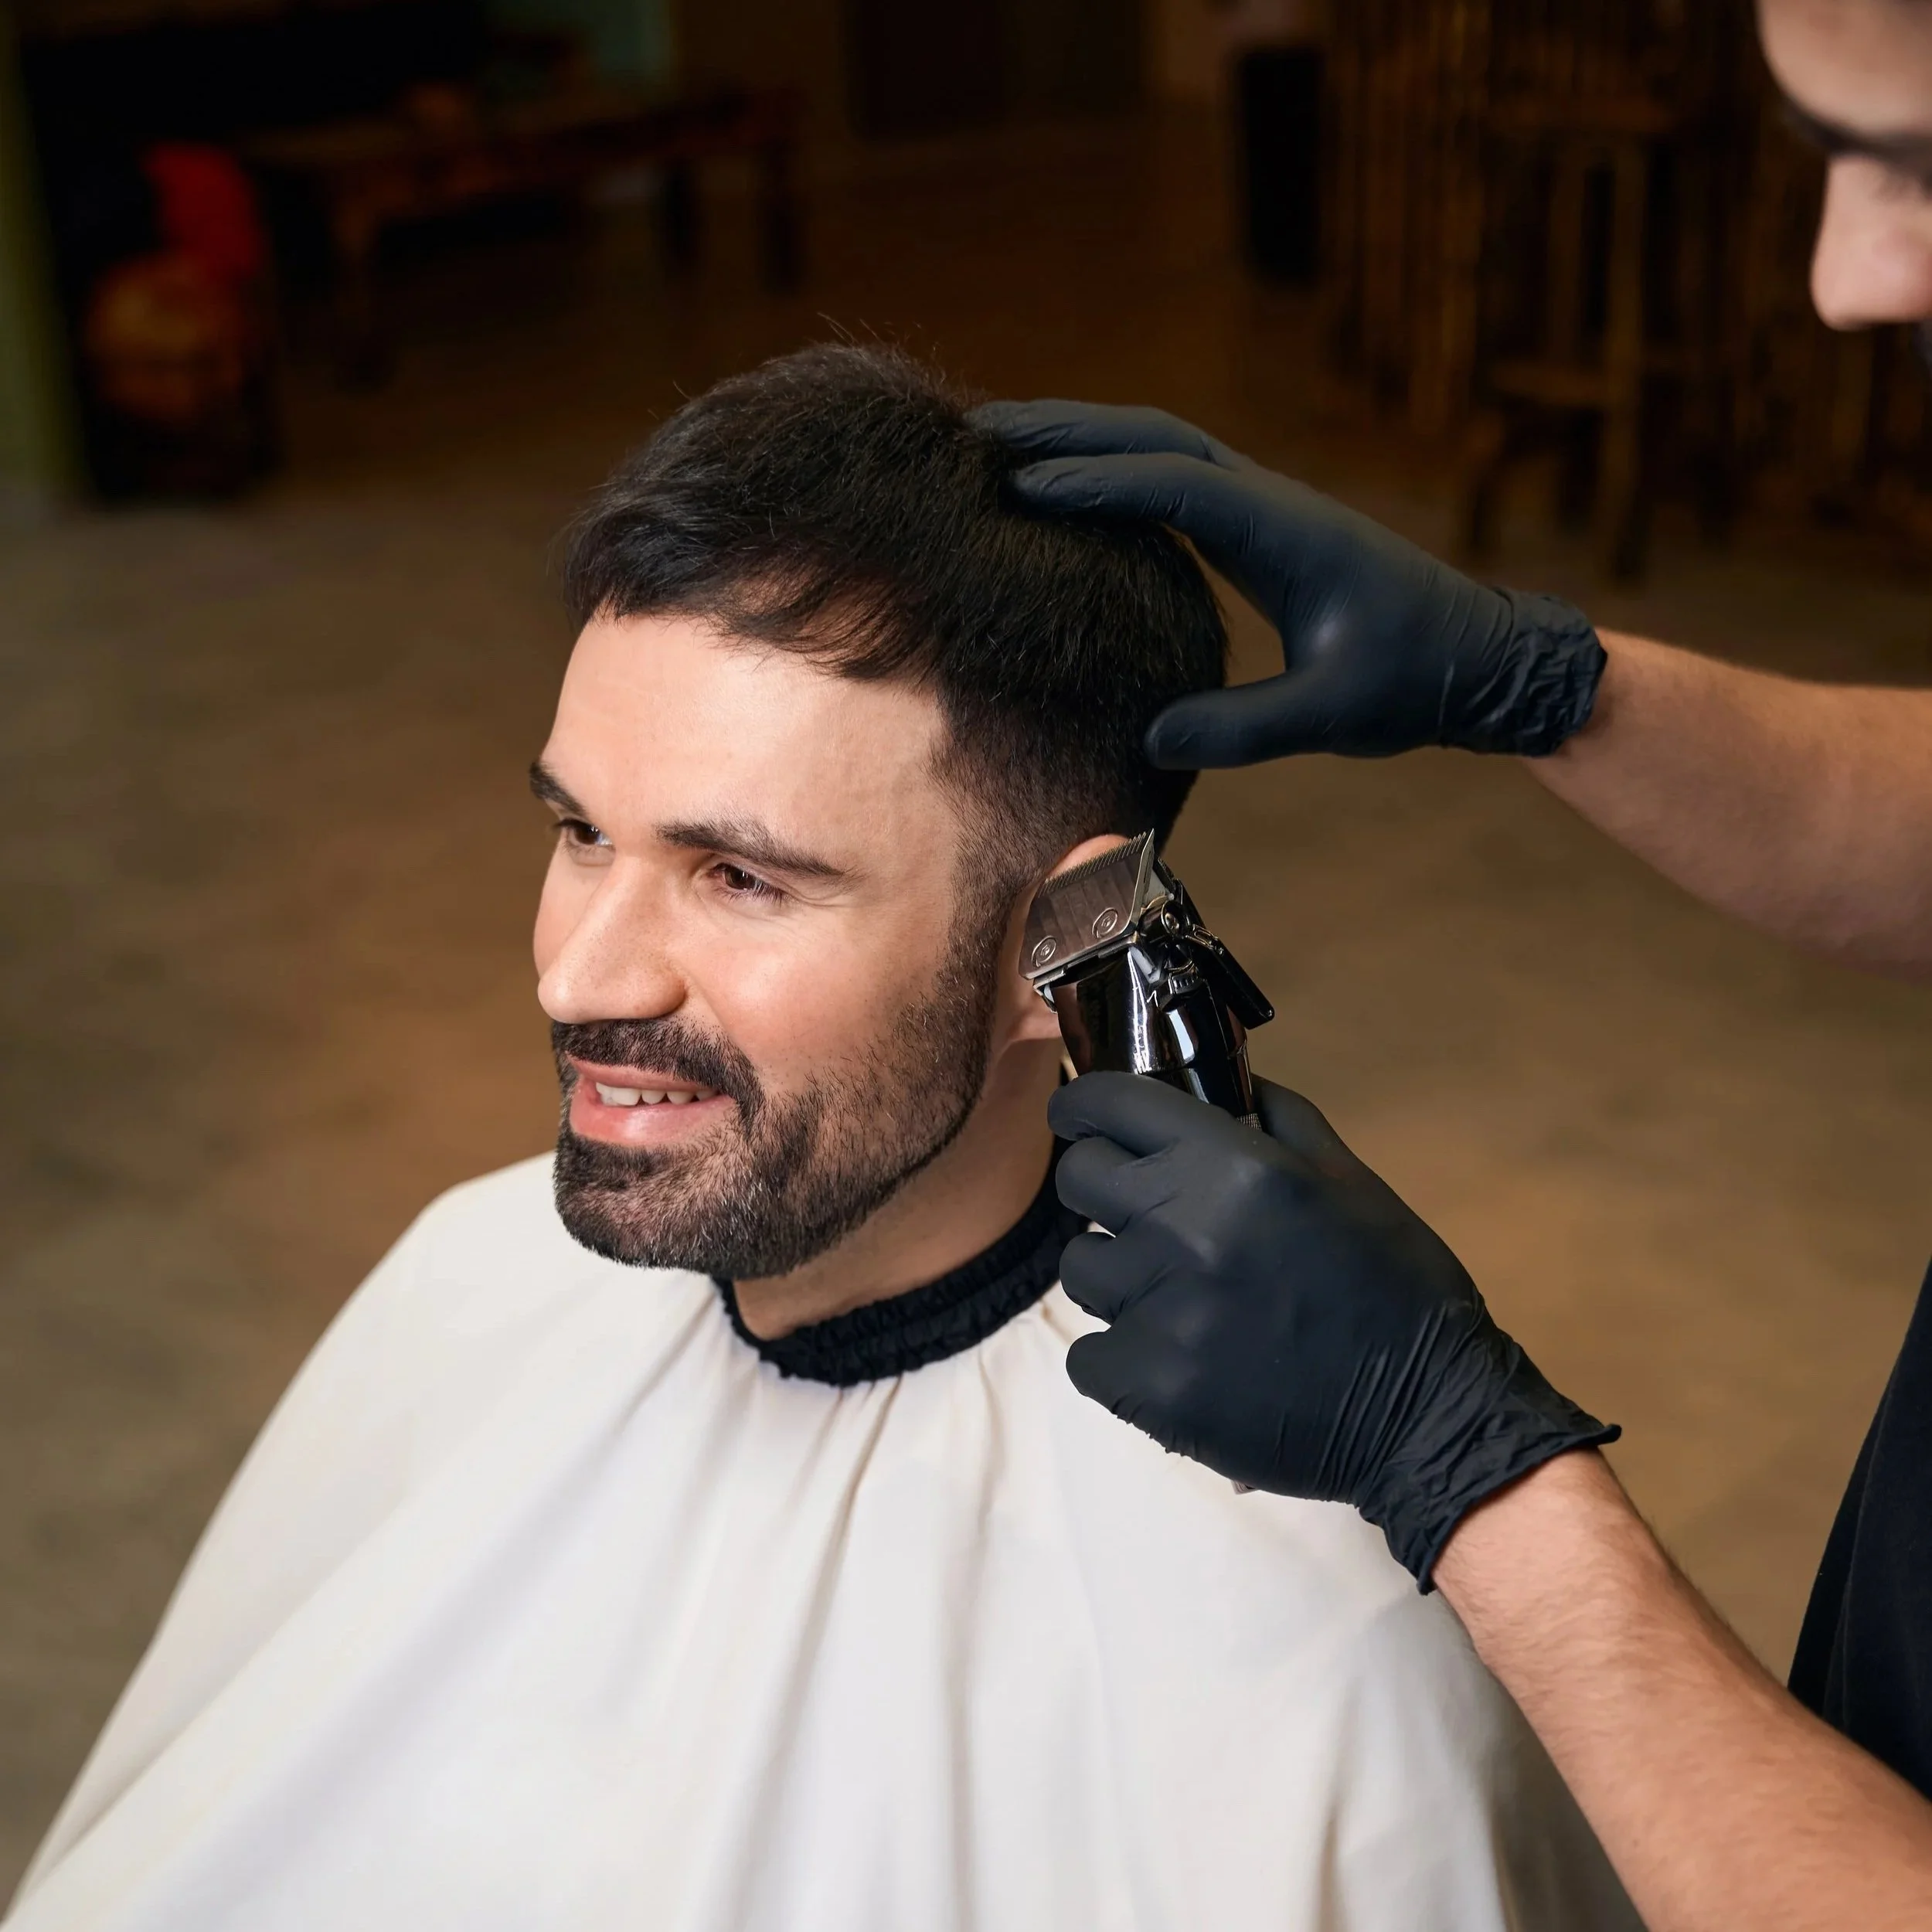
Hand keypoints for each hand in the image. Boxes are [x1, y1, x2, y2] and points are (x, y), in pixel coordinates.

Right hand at [970, 398, 1605, 765]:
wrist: (1475, 659)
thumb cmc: (1412, 683)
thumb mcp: (1334, 716)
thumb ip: (1244, 727)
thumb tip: (1150, 735)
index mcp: (1285, 530)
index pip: (1174, 485)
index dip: (1095, 482)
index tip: (1019, 490)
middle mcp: (1267, 500)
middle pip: (1152, 437)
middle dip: (1064, 431)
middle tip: (973, 437)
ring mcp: (1261, 506)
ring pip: (1158, 446)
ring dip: (1080, 439)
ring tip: (995, 450)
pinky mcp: (1255, 528)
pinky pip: (1168, 480)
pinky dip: (1109, 471)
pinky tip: (1061, 493)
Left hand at [1049, 1071, 1616, 1585]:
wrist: (1426, 1414)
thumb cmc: (1394, 1284)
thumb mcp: (1345, 1176)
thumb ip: (1272, 1116)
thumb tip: (1214, 1078)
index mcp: (1235, 1165)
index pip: (1107, 1103)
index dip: (1084, 1106)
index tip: (1082, 1120)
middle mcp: (1185, 1228)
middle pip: (1077, 1178)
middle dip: (1101, 1186)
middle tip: (1141, 1212)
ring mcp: (1162, 1312)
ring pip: (1079, 1267)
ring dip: (1115, 1274)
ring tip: (1171, 1294)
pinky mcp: (1151, 1389)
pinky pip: (1086, 1357)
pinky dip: (1118, 1359)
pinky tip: (1172, 1357)